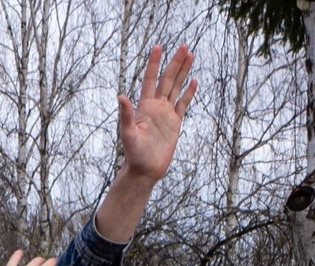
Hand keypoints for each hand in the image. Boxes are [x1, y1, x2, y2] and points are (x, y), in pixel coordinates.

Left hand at [117, 44, 195, 182]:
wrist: (144, 170)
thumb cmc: (134, 154)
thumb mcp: (128, 134)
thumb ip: (126, 115)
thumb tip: (121, 96)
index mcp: (145, 106)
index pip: (151, 79)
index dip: (154, 64)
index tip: (158, 47)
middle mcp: (156, 107)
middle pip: (167, 79)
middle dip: (175, 62)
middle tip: (184, 46)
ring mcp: (166, 114)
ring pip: (176, 88)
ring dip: (183, 72)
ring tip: (190, 55)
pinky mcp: (174, 124)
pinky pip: (182, 104)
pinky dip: (188, 93)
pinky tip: (193, 82)